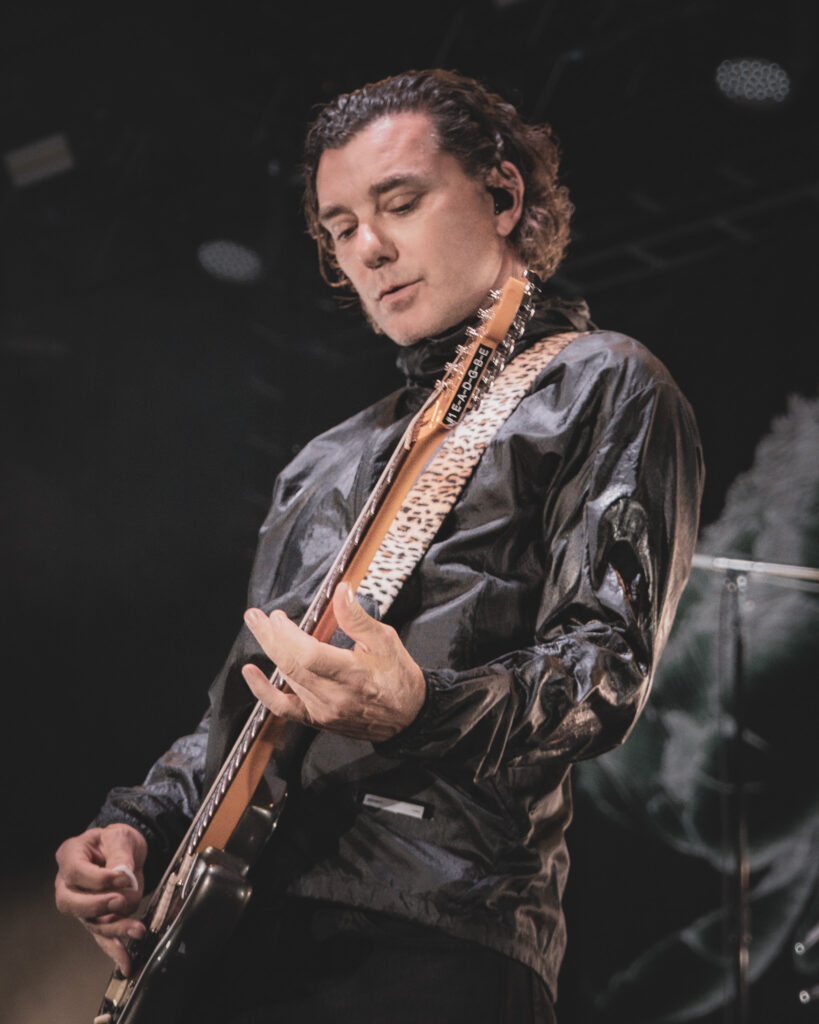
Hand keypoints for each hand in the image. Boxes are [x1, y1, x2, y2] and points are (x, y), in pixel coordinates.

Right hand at [55, 823, 147, 975]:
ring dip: (114, 929)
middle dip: (98, 906)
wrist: (123, 849)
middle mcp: (68, 884)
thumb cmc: (116, 840)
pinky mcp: (96, 919)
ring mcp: (80, 904)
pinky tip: (126, 962)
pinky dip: (115, 950)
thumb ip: (120, 854)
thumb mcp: (120, 836)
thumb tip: (124, 875)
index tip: (124, 876)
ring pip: (90, 922)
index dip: (98, 878)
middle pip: (72, 903)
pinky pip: (102, 937)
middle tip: (121, 902)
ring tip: (137, 930)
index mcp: (70, 856)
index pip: (76, 872)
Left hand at [241, 583, 425, 741]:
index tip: (279, 617)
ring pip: (286, 680)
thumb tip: (341, 591)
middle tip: (255, 617)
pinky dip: (263, 691)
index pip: (309, 655)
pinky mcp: (317, 719)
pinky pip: (283, 708)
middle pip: (291, 665)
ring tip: (261, 629)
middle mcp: (334, 696)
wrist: (408, 716)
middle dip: (269, 637)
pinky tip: (251, 674)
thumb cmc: (399, 677)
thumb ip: (357, 617)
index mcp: (353, 674)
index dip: (288, 635)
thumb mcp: (385, 640)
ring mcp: (323, 710)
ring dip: (270, 652)